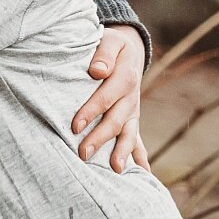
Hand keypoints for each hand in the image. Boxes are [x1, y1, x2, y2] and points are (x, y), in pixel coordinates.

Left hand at [71, 24, 147, 171]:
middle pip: (116, 120)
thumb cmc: (113, 46)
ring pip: (129, 134)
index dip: (91, 111)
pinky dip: (141, 159)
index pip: (106, 97)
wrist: (130, 50)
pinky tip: (143, 176)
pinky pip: (138, 141)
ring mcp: (133, 112)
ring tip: (115, 170)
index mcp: (125, 77)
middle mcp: (132, 98)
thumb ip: (104, 54)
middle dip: (101, 138)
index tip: (75, 126)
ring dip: (122, 152)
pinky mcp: (132, 120)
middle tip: (83, 154)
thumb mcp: (110, 41)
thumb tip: (96, 70)